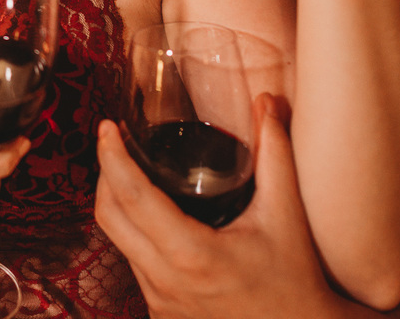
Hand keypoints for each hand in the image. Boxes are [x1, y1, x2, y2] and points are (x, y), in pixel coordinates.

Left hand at [95, 96, 338, 318]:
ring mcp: (160, 302)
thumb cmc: (295, 281)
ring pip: (118, 243)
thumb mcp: (285, 215)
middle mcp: (166, 280)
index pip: (132, 195)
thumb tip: (266, 102)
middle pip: (108, 217)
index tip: (108, 128)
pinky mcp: (161, 315)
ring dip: (118, 206)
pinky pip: (134, 265)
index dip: (112, 157)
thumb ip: (275, 154)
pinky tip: (150, 218)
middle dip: (105, 175)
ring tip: (129, 173)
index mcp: (192, 253)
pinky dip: (135, 236)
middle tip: (114, 144)